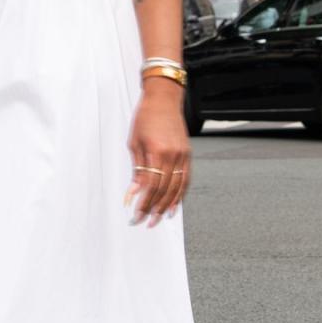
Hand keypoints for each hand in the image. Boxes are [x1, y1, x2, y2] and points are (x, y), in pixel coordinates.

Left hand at [125, 81, 190, 227]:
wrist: (163, 100)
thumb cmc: (145, 118)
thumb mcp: (134, 143)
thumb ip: (137, 170)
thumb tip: (133, 193)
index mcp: (157, 151)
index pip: (151, 185)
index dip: (144, 203)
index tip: (136, 215)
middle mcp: (173, 155)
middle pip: (165, 190)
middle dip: (154, 209)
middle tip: (145, 222)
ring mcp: (183, 155)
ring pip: (177, 188)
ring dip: (168, 206)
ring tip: (159, 219)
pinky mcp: (188, 155)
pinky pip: (186, 180)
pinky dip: (180, 195)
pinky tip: (174, 206)